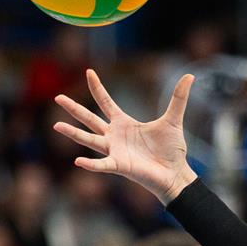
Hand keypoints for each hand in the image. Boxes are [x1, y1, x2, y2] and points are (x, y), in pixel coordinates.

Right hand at [53, 69, 196, 202]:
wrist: (175, 173)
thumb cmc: (171, 149)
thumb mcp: (173, 119)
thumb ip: (178, 98)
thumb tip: (190, 75)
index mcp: (124, 123)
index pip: (106, 102)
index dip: (98, 87)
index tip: (89, 71)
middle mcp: (115, 136)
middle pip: (90, 118)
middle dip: (74, 108)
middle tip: (57, 97)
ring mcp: (115, 151)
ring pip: (89, 139)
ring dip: (73, 133)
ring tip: (56, 125)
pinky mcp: (120, 166)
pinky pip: (102, 164)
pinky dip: (91, 164)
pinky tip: (78, 160)